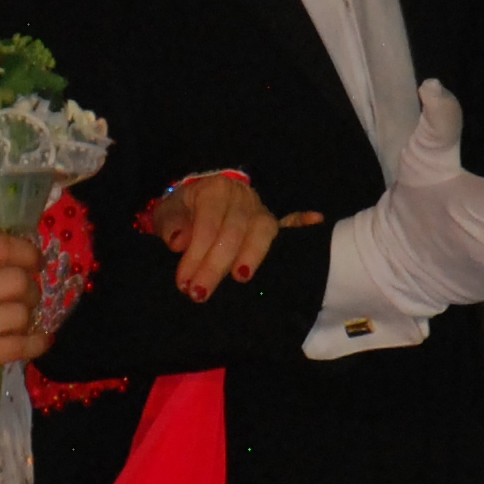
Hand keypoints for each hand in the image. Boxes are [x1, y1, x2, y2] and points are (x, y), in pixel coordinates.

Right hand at [0, 229, 46, 390]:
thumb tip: (8, 261)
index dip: (26, 251)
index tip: (34, 260)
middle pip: (18, 280)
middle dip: (31, 288)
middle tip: (26, 297)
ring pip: (21, 314)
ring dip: (30, 317)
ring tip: (21, 321)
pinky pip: (18, 347)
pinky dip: (37, 343)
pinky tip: (41, 340)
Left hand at [146, 171, 288, 300]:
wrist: (197, 202)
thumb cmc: (182, 212)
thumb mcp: (167, 214)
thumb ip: (170, 225)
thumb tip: (180, 241)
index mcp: (214, 190)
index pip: (207, 225)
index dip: (195, 255)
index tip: (184, 283)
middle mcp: (241, 196)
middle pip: (233, 231)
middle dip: (216, 265)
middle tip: (200, 293)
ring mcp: (260, 209)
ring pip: (262, 230)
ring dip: (252, 255)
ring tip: (241, 277)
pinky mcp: (273, 223)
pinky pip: (292, 221)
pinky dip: (302, 222)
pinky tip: (316, 220)